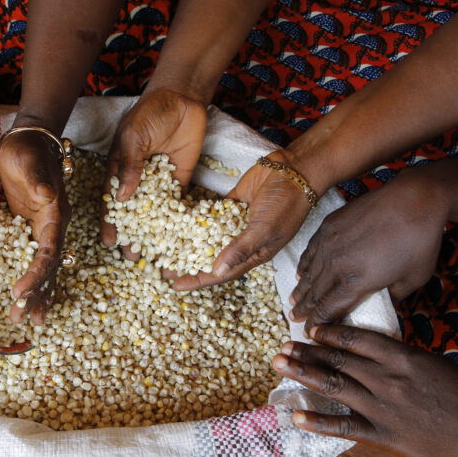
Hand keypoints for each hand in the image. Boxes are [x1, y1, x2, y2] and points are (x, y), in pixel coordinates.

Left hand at [0, 129, 69, 323]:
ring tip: (25, 320)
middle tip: (22, 319)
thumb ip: (37, 179)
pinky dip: (31, 279)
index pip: (48, 251)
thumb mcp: (28, 160)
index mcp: (55, 214)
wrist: (30, 139)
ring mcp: (44, 229)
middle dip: (37, 294)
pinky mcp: (32, 228)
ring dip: (37, 294)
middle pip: (49, 267)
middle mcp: (54, 226)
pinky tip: (24, 296)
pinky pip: (34, 259)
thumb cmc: (27, 148)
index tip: (19, 292)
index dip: (35, 274)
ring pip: (44, 268)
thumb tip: (46, 196)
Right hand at [100, 88, 206, 256]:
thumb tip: (122, 198)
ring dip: (155, 235)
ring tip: (155, 256)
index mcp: (119, 170)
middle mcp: (138, 181)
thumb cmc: (150, 114)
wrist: (182, 100)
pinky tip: (179, 240)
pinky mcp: (180, 182)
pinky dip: (177, 223)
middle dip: (132, 235)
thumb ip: (129, 166)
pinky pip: (177, 206)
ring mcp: (159, 183)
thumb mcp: (134, 137)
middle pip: (133, 214)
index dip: (110, 222)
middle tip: (131, 257)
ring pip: (155, 215)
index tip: (109, 242)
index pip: (112, 202)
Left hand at [173, 150, 311, 290]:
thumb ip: (240, 248)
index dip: (199, 280)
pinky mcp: (231, 205)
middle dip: (188, 264)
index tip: (176, 285)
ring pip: (207, 237)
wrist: (295, 170)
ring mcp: (235, 223)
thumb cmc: (287, 204)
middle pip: (210, 257)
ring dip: (188, 242)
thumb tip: (217, 270)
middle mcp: (242, 241)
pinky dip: (195, 218)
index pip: (221, 273)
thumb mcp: (264, 229)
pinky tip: (176, 221)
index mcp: (253, 254)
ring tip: (165, 247)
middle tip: (162, 268)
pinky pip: (210, 215)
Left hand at [272, 324, 457, 456]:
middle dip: (305, 351)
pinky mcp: (383, 435)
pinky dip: (318, 422)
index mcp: (401, 357)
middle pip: (337, 360)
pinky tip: (296, 416)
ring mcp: (382, 408)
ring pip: (333, 386)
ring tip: (279, 365)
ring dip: (302, 374)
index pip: (354, 338)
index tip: (309, 329)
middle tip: (282, 346)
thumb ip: (394, 355)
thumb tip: (362, 347)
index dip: (327, 332)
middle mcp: (386, 379)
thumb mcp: (427, 363)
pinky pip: (344, 427)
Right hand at [290, 168, 447, 324]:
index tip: (310, 333)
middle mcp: (337, 265)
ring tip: (293, 301)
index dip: (317, 324)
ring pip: (308, 273)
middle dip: (304, 310)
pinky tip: (300, 273)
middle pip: (314, 294)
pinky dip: (303, 265)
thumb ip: (394, 296)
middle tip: (294, 319)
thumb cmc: (420, 240)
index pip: (328, 309)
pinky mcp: (328, 226)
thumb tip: (383, 303)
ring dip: (300, 290)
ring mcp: (329, 244)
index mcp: (357, 282)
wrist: (414, 200)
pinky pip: (309, 251)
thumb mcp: (414, 278)